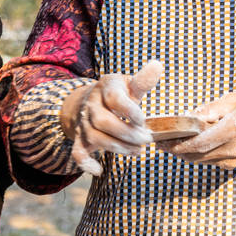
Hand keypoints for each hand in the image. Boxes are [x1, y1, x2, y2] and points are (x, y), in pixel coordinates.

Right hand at [61, 58, 163, 174]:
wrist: (91, 102)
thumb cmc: (119, 94)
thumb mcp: (129, 85)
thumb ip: (143, 80)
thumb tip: (158, 65)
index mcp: (105, 87)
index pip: (114, 98)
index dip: (131, 112)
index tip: (144, 120)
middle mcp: (92, 104)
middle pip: (103, 121)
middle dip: (127, 134)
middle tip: (147, 139)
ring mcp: (84, 122)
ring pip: (95, 137)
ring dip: (118, 148)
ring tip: (138, 151)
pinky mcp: (80, 139)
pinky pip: (77, 153)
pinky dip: (86, 164)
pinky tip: (99, 170)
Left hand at [158, 92, 235, 168]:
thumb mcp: (235, 99)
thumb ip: (211, 109)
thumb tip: (189, 116)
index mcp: (233, 130)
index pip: (200, 143)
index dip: (178, 144)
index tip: (162, 140)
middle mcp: (233, 148)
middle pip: (196, 154)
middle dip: (174, 149)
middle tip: (157, 142)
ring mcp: (233, 159)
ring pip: (200, 160)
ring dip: (182, 153)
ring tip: (166, 144)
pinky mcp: (233, 164)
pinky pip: (208, 161)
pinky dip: (194, 155)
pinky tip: (184, 146)